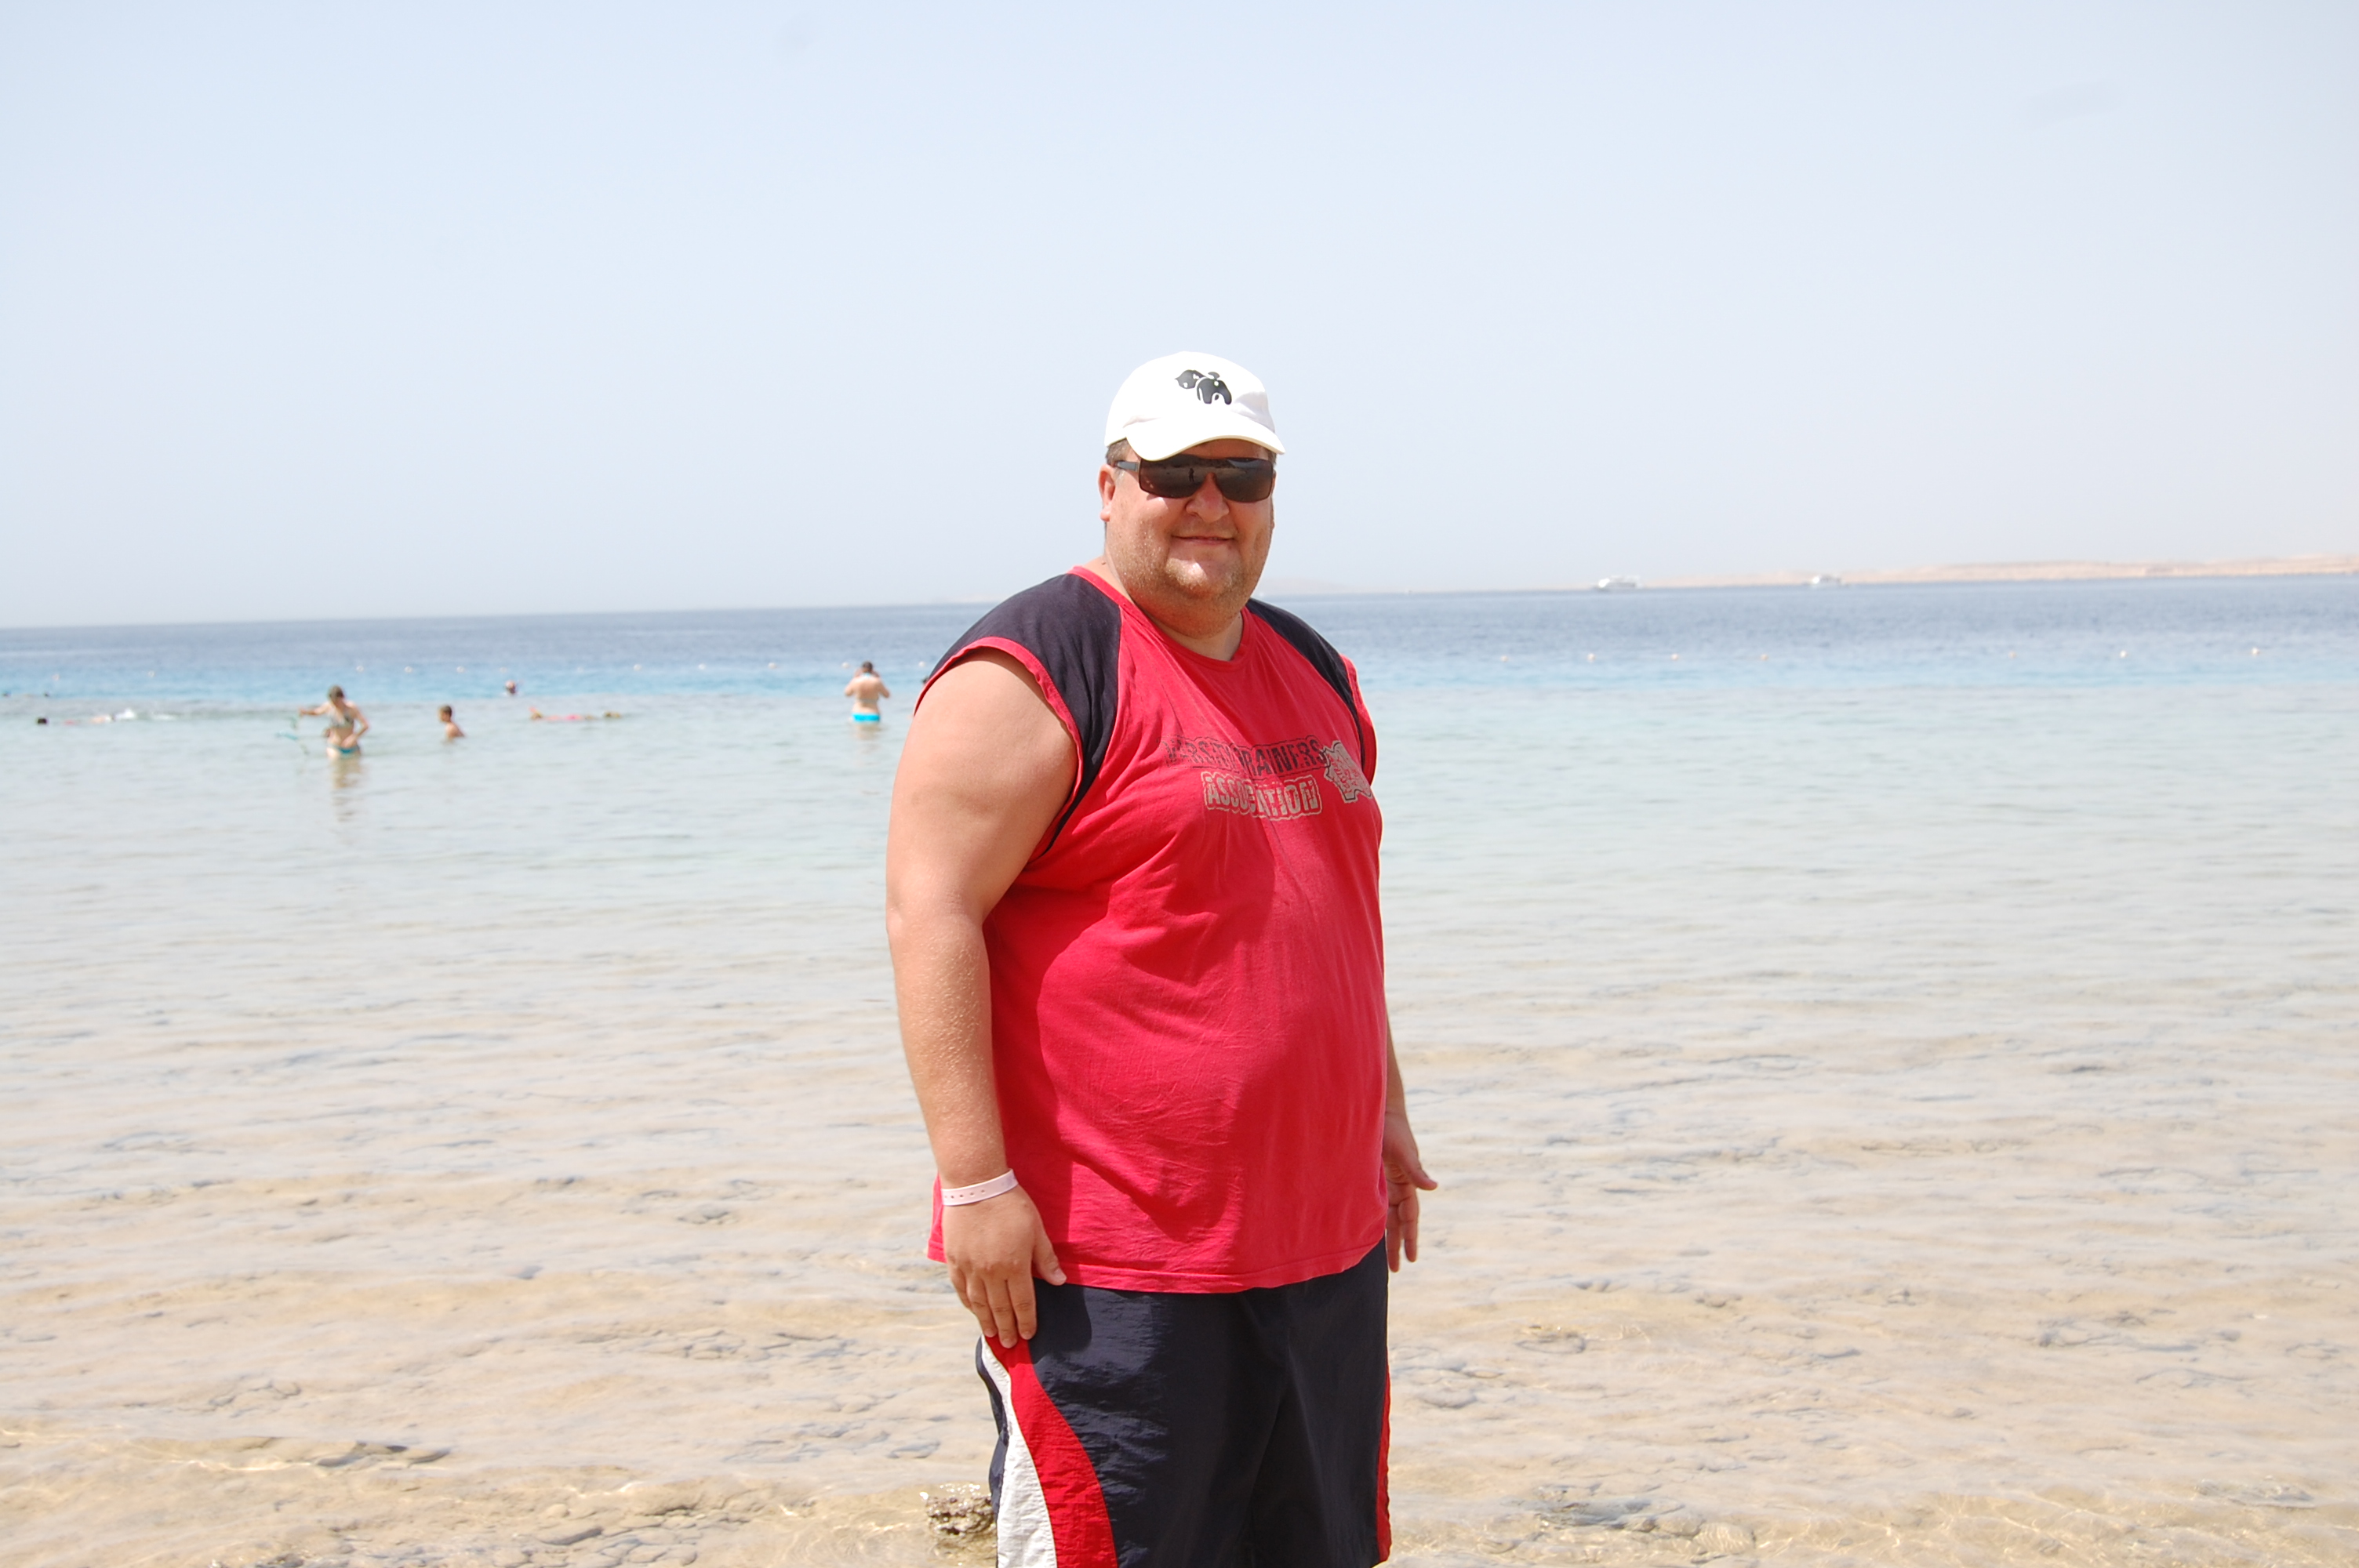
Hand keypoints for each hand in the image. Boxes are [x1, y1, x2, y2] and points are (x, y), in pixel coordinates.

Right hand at [941, 1186, 1065, 1346]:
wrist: (976, 1185)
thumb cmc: (1010, 1204)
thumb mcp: (1035, 1229)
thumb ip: (1045, 1258)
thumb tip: (1059, 1282)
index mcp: (1014, 1265)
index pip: (1022, 1302)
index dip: (1027, 1320)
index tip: (1029, 1335)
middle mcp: (990, 1272)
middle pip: (1000, 1308)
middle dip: (1007, 1328)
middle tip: (1011, 1343)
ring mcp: (970, 1267)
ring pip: (979, 1303)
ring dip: (986, 1321)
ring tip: (992, 1335)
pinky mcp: (955, 1260)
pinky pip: (961, 1289)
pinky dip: (968, 1303)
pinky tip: (973, 1311)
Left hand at [1382, 1109, 1437, 1271]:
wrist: (1378, 1109)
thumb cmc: (1392, 1129)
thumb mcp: (1404, 1152)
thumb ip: (1416, 1170)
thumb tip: (1434, 1187)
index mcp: (1407, 1183)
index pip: (1410, 1217)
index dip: (1410, 1238)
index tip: (1411, 1260)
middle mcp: (1398, 1185)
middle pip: (1399, 1221)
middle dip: (1398, 1244)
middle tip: (1396, 1269)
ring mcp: (1386, 1181)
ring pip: (1387, 1214)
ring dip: (1387, 1234)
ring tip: (1384, 1256)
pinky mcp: (1374, 1175)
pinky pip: (1376, 1201)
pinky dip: (1374, 1216)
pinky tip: (1367, 1227)